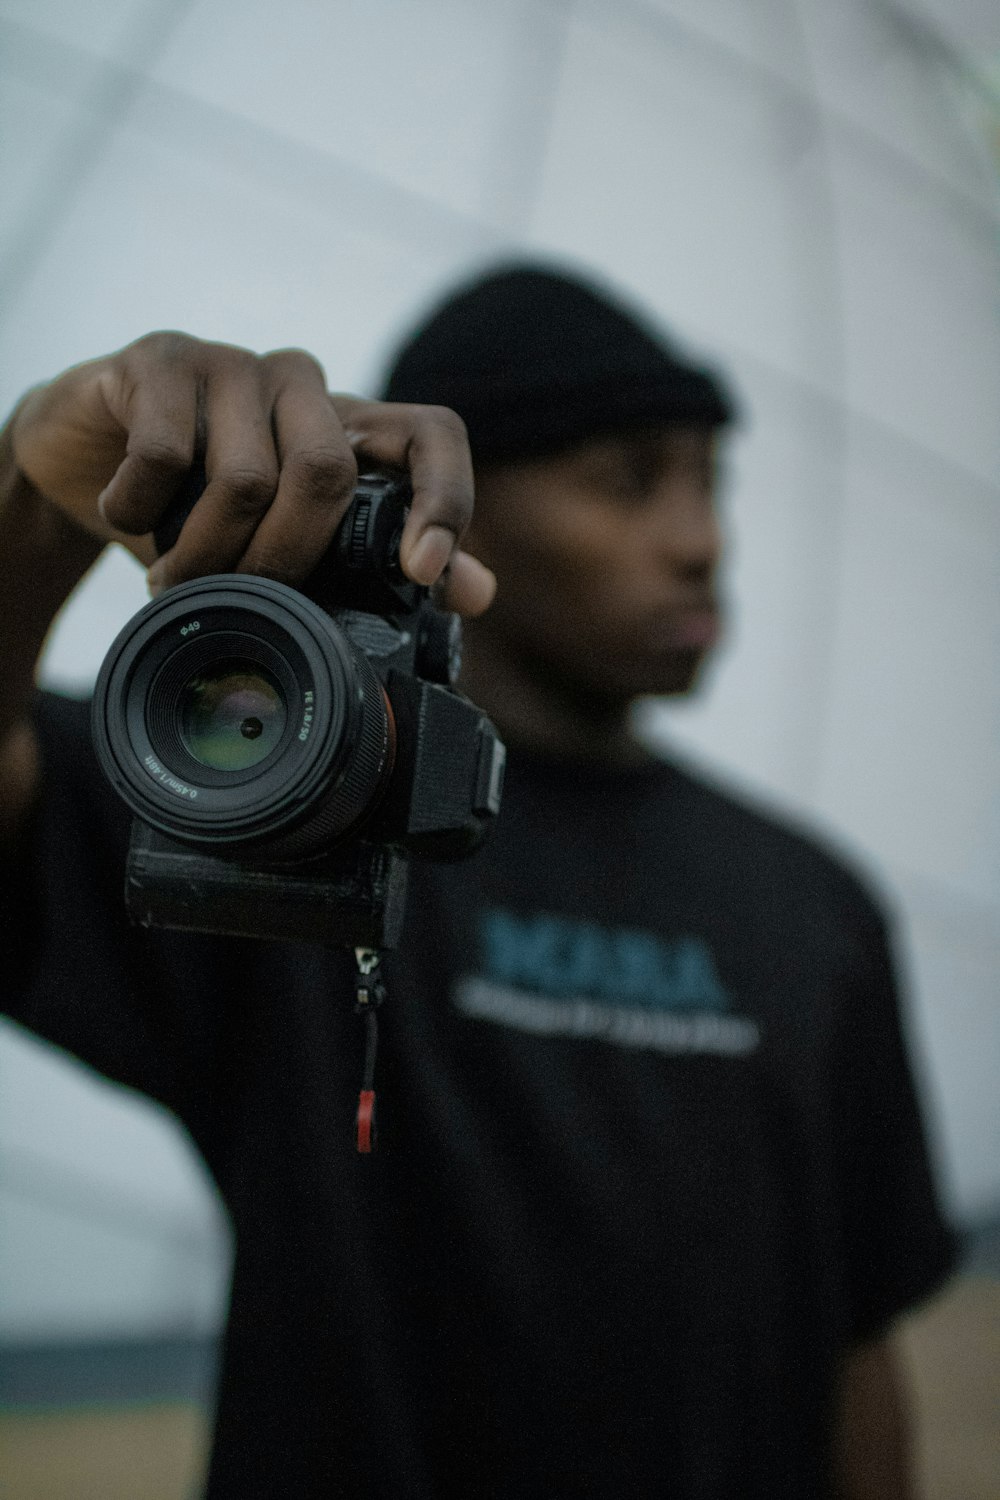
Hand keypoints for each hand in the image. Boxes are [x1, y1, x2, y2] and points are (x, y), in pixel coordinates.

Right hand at [11, 332, 494, 615]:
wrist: (83, 462)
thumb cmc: (197, 508)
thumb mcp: (289, 545)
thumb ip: (375, 565)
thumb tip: (478, 593)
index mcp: (349, 427)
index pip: (433, 435)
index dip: (444, 498)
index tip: (422, 573)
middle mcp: (303, 385)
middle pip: (328, 473)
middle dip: (283, 560)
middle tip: (238, 599)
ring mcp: (233, 365)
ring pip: (246, 476)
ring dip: (203, 554)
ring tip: (171, 582)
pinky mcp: (162, 359)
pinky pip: (166, 454)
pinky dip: (140, 510)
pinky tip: (125, 514)